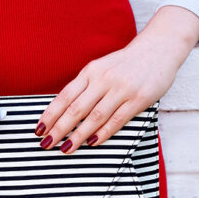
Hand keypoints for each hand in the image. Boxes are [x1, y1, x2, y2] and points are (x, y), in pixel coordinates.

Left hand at [34, 5, 198, 152]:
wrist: (159, 48)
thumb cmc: (125, 63)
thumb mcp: (101, 68)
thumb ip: (85, 86)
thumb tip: (63, 110)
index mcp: (91, 72)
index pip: (65, 96)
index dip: (50, 114)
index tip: (39, 129)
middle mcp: (103, 79)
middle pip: (76, 109)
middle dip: (59, 128)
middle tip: (46, 144)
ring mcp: (121, 89)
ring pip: (94, 117)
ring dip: (78, 135)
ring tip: (66, 148)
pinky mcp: (139, 99)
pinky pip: (117, 119)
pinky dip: (103, 133)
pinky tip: (92, 143)